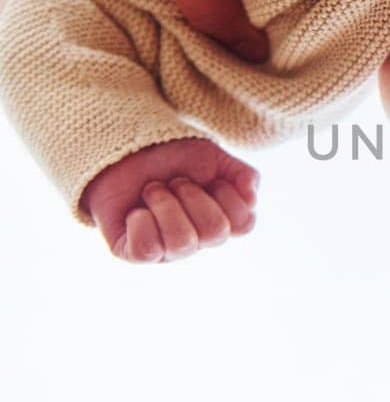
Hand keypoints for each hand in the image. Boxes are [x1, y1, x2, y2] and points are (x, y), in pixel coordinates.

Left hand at [82, 137, 258, 263]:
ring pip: (182, 243)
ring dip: (165, 205)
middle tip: (175, 181)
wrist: (125, 149)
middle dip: (192, 196)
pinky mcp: (134, 252)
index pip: (243, 224)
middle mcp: (196, 241)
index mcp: (219, 221)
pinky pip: (147, 250)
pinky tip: (136, 211)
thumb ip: (242, 174)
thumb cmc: (172, 157)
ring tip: (153, 190)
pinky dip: (141, 223)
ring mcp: (166, 250)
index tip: (210, 179)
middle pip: (215, 232)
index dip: (228, 197)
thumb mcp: (214, 158)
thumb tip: (251, 196)